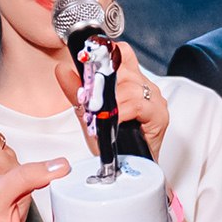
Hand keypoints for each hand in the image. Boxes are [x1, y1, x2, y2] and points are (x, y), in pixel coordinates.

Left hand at [52, 40, 168, 155]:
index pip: (122, 53)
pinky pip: (136, 104)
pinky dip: (120, 112)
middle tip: (92, 102)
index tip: (89, 62)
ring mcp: (154, 99)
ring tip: (103, 117)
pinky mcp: (159, 114)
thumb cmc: (112, 142)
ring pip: (129, 86)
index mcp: (132, 81)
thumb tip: (62, 69)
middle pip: (123, 69)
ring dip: (111, 103)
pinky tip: (114, 121)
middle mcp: (145, 87)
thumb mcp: (88, 112)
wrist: (123, 168)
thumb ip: (76, 90)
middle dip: (103, 86)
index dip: (107, 56)